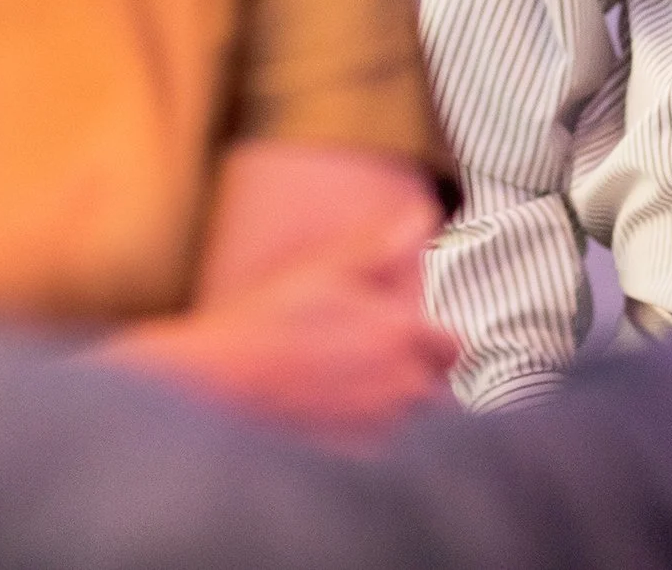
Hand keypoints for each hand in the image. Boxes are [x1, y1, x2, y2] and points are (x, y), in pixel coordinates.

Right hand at [103, 207, 458, 444]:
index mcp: (400, 334)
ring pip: (412, 416)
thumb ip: (382, 246)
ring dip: (397, 402)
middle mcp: (400, 384)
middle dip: (419, 373)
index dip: (435, 338)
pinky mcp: (355, 454)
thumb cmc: (268, 321)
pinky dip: (371, 429)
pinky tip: (336, 408)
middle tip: (376, 359)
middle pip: (438, 386)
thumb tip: (421, 217)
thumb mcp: (325, 270)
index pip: (453, 345)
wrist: (219, 384)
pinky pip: (384, 443)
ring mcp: (379, 423)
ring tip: (352, 383)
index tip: (414, 334)